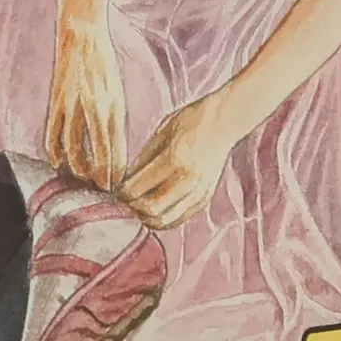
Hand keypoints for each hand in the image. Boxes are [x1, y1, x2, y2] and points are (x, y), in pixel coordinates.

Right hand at [45, 19, 128, 189]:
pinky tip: (60, 166)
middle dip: (99, 179)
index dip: (115, 175)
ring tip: (83, 184)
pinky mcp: (54, 104)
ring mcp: (71, 107)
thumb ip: (114, 120)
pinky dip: (56, 156)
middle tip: (102, 194)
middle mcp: (92, 109)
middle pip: (95, 157)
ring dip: (78, 172)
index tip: (117, 191)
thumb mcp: (117, 92)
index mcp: (112, 105)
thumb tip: (114, 151)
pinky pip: (52, 139)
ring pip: (72, 152)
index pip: (115, 151)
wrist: (80, 32)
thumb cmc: (102, 63)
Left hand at [121, 93, 238, 228]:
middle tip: (126, 199)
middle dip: (133, 207)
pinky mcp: (204, 198)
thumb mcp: (162, 131)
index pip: (138, 188)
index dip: (122, 193)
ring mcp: (199, 191)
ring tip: (139, 205)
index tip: (116, 189)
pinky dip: (164, 218)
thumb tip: (126, 179)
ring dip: (147, 217)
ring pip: (166, 220)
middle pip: (151, 210)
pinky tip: (156, 207)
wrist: (224, 122)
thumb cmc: (192, 120)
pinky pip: (179, 218)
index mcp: (174, 158)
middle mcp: (188, 179)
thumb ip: (144, 157)